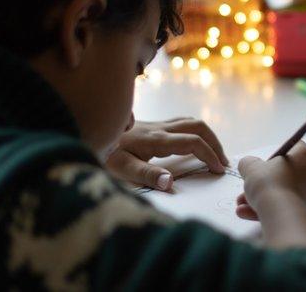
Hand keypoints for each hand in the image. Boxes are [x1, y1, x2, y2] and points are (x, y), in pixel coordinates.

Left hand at [105, 118, 227, 190]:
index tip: (218, 169)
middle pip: (197, 126)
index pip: (193, 142)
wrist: (82, 129)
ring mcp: (155, 124)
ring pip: (190, 121)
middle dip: (215, 143)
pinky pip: (180, 123)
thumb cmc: (101, 152)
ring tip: (214, 153)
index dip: (209, 154)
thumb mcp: (120, 168)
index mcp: (155, 139)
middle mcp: (159, 128)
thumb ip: (146, 175)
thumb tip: (171, 183)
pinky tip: (191, 144)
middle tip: (223, 162)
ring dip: (207, 135)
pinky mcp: (150, 126)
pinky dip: (195, 132)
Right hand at [234, 142, 305, 220]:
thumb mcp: (251, 168)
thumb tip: (249, 165)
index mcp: (305, 155)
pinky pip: (288, 208)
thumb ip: (249, 163)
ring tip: (242, 207)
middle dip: (263, 184)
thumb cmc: (270, 186)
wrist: (283, 217)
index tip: (261, 167)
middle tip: (248, 190)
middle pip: (285, 175)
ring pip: (285, 194)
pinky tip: (249, 215)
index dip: (273, 159)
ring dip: (263, 200)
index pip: (291, 150)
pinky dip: (272, 210)